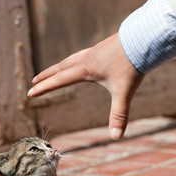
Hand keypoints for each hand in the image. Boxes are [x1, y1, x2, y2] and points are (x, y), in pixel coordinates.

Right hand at [27, 33, 143, 139]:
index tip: (30, 92)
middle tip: (35, 81)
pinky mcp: (103, 47)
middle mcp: (86, 58)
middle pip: (60, 68)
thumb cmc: (133, 64)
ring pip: (71, 59)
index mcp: (86, 69)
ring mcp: (95, 51)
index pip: (59, 80)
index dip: (44, 88)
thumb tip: (116, 137)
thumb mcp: (124, 92)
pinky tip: (82, 60)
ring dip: (60, 66)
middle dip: (47, 76)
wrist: (144, 37)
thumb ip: (119, 115)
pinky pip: (83, 54)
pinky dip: (75, 59)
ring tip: (55, 71)